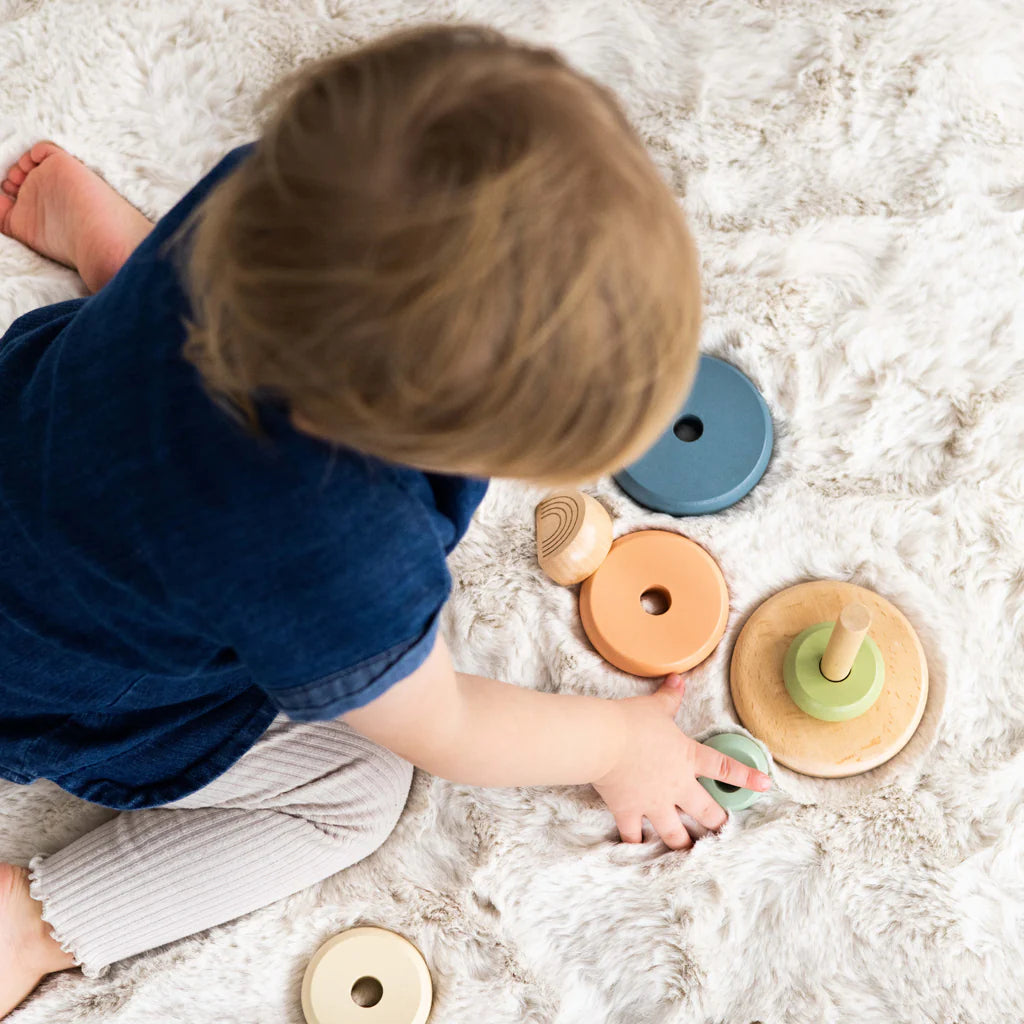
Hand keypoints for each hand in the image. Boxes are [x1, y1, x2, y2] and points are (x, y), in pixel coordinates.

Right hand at [591, 673, 771, 848]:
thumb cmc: (631, 721)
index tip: (765, 785)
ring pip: (675, 834)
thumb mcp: (655, 706)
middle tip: (721, 828)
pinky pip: (635, 836)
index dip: (746, 777)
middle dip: (717, 823)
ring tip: (688, 850)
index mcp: (687, 757)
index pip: (724, 767)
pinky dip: (636, 844)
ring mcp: (653, 803)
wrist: (604, 740)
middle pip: (706, 812)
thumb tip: (677, 679)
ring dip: (683, 843)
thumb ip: (669, 697)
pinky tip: (638, 850)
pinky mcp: (629, 811)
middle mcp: (676, 786)